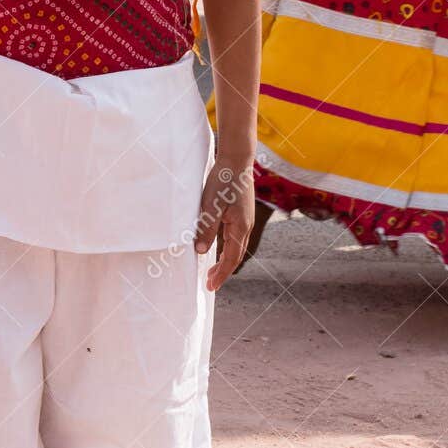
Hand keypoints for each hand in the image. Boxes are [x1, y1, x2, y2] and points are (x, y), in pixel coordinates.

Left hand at [194, 156, 254, 290]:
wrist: (236, 160)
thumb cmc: (223, 181)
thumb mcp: (211, 206)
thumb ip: (207, 229)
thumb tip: (202, 251)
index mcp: (240, 227)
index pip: (231, 258)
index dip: (221, 274)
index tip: (211, 286)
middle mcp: (246, 226)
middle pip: (235, 255)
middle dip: (223, 271)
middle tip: (210, 283)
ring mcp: (245, 219)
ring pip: (236, 246)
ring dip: (224, 260)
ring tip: (212, 270)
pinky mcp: (241, 213)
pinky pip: (235, 237)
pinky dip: (226, 247)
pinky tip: (218, 247)